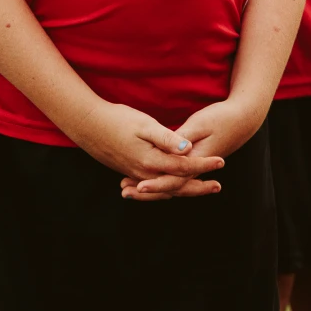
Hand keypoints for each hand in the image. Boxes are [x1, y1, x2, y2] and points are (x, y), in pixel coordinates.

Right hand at [63, 100, 223, 188]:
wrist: (88, 125)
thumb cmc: (118, 119)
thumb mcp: (145, 124)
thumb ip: (167, 138)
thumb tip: (188, 150)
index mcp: (151, 160)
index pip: (185, 167)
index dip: (204, 164)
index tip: (221, 162)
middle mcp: (145, 173)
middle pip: (178, 186)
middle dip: (199, 186)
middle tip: (218, 186)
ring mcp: (136, 175)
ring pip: (165, 189)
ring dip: (185, 189)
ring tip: (201, 187)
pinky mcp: (130, 173)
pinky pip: (153, 188)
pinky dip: (167, 190)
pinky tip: (172, 187)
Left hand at [123, 95, 263, 200]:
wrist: (242, 120)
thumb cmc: (221, 118)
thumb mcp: (201, 123)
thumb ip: (184, 137)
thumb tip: (171, 150)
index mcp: (197, 160)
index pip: (174, 179)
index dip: (155, 184)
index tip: (137, 186)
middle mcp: (195, 168)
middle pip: (169, 187)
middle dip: (147, 191)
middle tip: (124, 191)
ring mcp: (195, 167)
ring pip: (170, 184)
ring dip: (150, 187)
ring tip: (127, 188)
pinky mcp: (193, 162)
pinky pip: (174, 177)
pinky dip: (158, 180)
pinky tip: (143, 177)